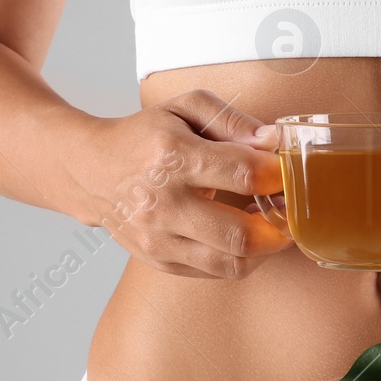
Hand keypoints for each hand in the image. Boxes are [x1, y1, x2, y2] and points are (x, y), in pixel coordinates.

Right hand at [59, 89, 293, 278]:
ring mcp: (159, 239)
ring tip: (273, 228)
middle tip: (290, 209)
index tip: (289, 173)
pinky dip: (241, 259)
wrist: (89, 169)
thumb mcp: (186, 107)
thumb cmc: (145, 136)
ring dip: (266, 250)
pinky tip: (246, 237)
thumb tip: (274, 141)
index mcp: (173, 157)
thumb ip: (233, 119)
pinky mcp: (159, 260)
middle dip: (280, 226)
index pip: (244, 174)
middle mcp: (164, 204)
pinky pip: (216, 272)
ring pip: (232, 264)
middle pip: (241, 235)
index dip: (278, 176)